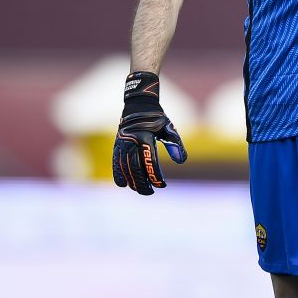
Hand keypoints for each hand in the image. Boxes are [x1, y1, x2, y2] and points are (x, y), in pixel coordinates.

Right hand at [112, 71, 187, 195]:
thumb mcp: (169, 128)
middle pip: (135, 168)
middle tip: (150, 192)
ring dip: (131, 181)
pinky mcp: (116, 144)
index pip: (150, 161)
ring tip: (139, 190)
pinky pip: (115, 162)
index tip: (162, 185)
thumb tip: (182, 162)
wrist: (138, 105)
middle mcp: (131, 140)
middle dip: (142, 183)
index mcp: (145, 136)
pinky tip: (122, 184)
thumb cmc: (157, 118)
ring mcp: (122, 143)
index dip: (155, 175)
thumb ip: (176, 144)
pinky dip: (118, 174)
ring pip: (124, 167)